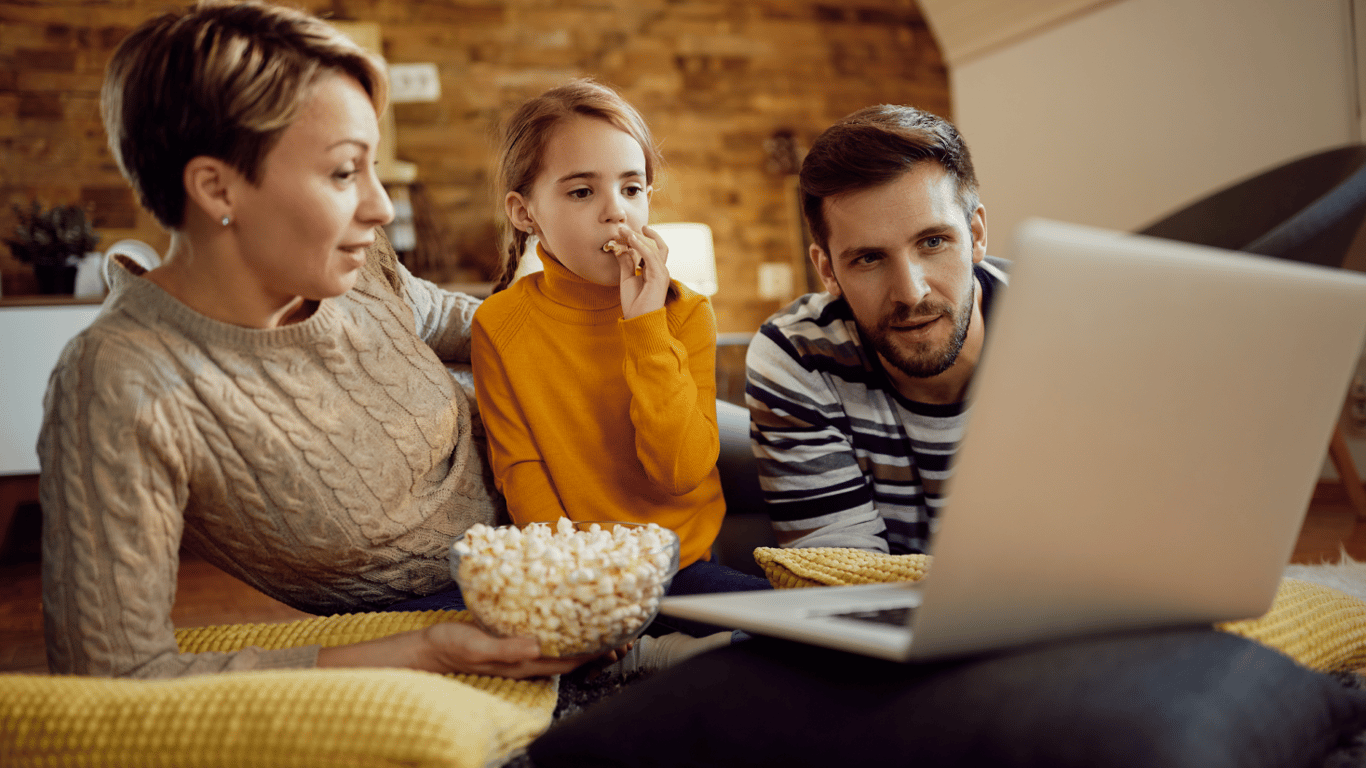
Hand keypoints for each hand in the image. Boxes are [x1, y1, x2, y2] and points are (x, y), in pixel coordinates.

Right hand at [317, 621, 600, 678]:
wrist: (425, 646)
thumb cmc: (449, 647)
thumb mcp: (475, 646)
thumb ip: (505, 648)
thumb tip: (537, 647)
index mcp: (523, 662)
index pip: (569, 661)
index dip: (595, 652)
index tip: (618, 637)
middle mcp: (526, 658)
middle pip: (570, 654)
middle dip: (596, 642)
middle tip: (622, 624)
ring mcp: (519, 648)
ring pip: (559, 643)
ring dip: (581, 632)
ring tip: (602, 615)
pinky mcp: (510, 636)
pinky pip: (542, 632)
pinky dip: (559, 623)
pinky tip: (565, 609)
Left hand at [614, 225, 669, 319]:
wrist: (639, 320)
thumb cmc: (634, 303)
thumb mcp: (626, 278)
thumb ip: (626, 263)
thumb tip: (621, 248)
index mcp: (654, 271)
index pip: (651, 249)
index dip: (640, 238)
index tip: (625, 231)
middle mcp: (660, 270)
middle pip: (656, 245)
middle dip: (640, 234)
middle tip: (623, 227)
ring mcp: (662, 273)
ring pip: (653, 248)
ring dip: (637, 238)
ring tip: (623, 231)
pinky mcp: (659, 277)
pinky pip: (651, 257)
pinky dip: (641, 246)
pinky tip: (631, 239)